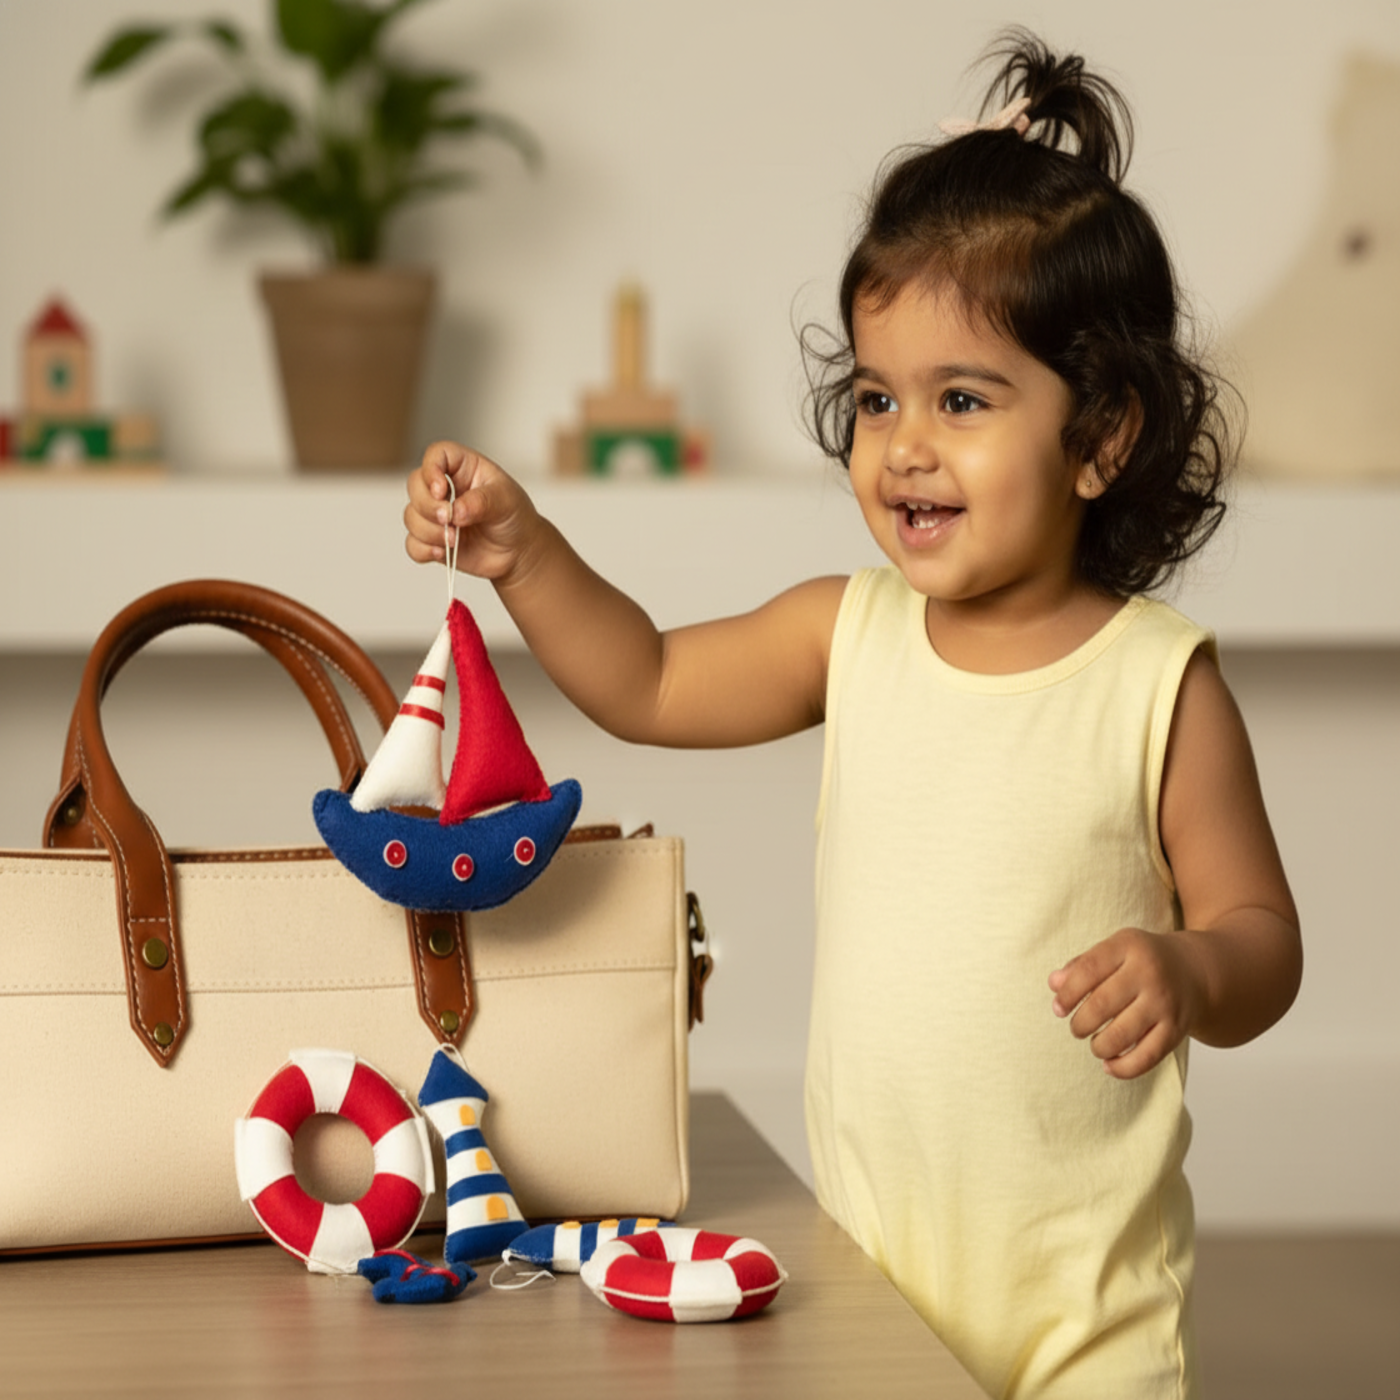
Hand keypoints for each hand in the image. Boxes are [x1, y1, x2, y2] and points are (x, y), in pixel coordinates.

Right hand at [404, 441, 540, 583]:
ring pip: (411, 516)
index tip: (441, 490)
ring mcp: (436, 514)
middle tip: (449, 520)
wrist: (518, 551)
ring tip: (454, 540)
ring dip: (429, 531)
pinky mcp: (432, 540)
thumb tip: (456, 511)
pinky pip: (413, 544)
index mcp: (463, 468)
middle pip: (415, 484)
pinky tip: (442, 552)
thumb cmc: (514, 516)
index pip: (436, 455)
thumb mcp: (506, 501)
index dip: (431, 469)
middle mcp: (445, 488)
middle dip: (428, 506)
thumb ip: (481, 502)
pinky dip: (423, 550)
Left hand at [1049, 928, 1204, 1079]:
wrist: (1195, 971)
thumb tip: (1054, 984)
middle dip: (1080, 1023)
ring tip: (1095, 1044)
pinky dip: (1123, 1068)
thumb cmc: (1142, 961)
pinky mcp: (1177, 1029)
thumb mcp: (1114, 950)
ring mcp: (1165, 1002)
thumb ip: (1081, 965)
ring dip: (1099, 1046)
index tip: (1058, 1009)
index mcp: (1128, 946)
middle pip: (1101, 1005)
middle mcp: (1149, 973)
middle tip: (1077, 1028)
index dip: (1067, 994)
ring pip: (1121, 1035)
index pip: (1088, 970)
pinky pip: (1146, 1056)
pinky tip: (1109, 1065)